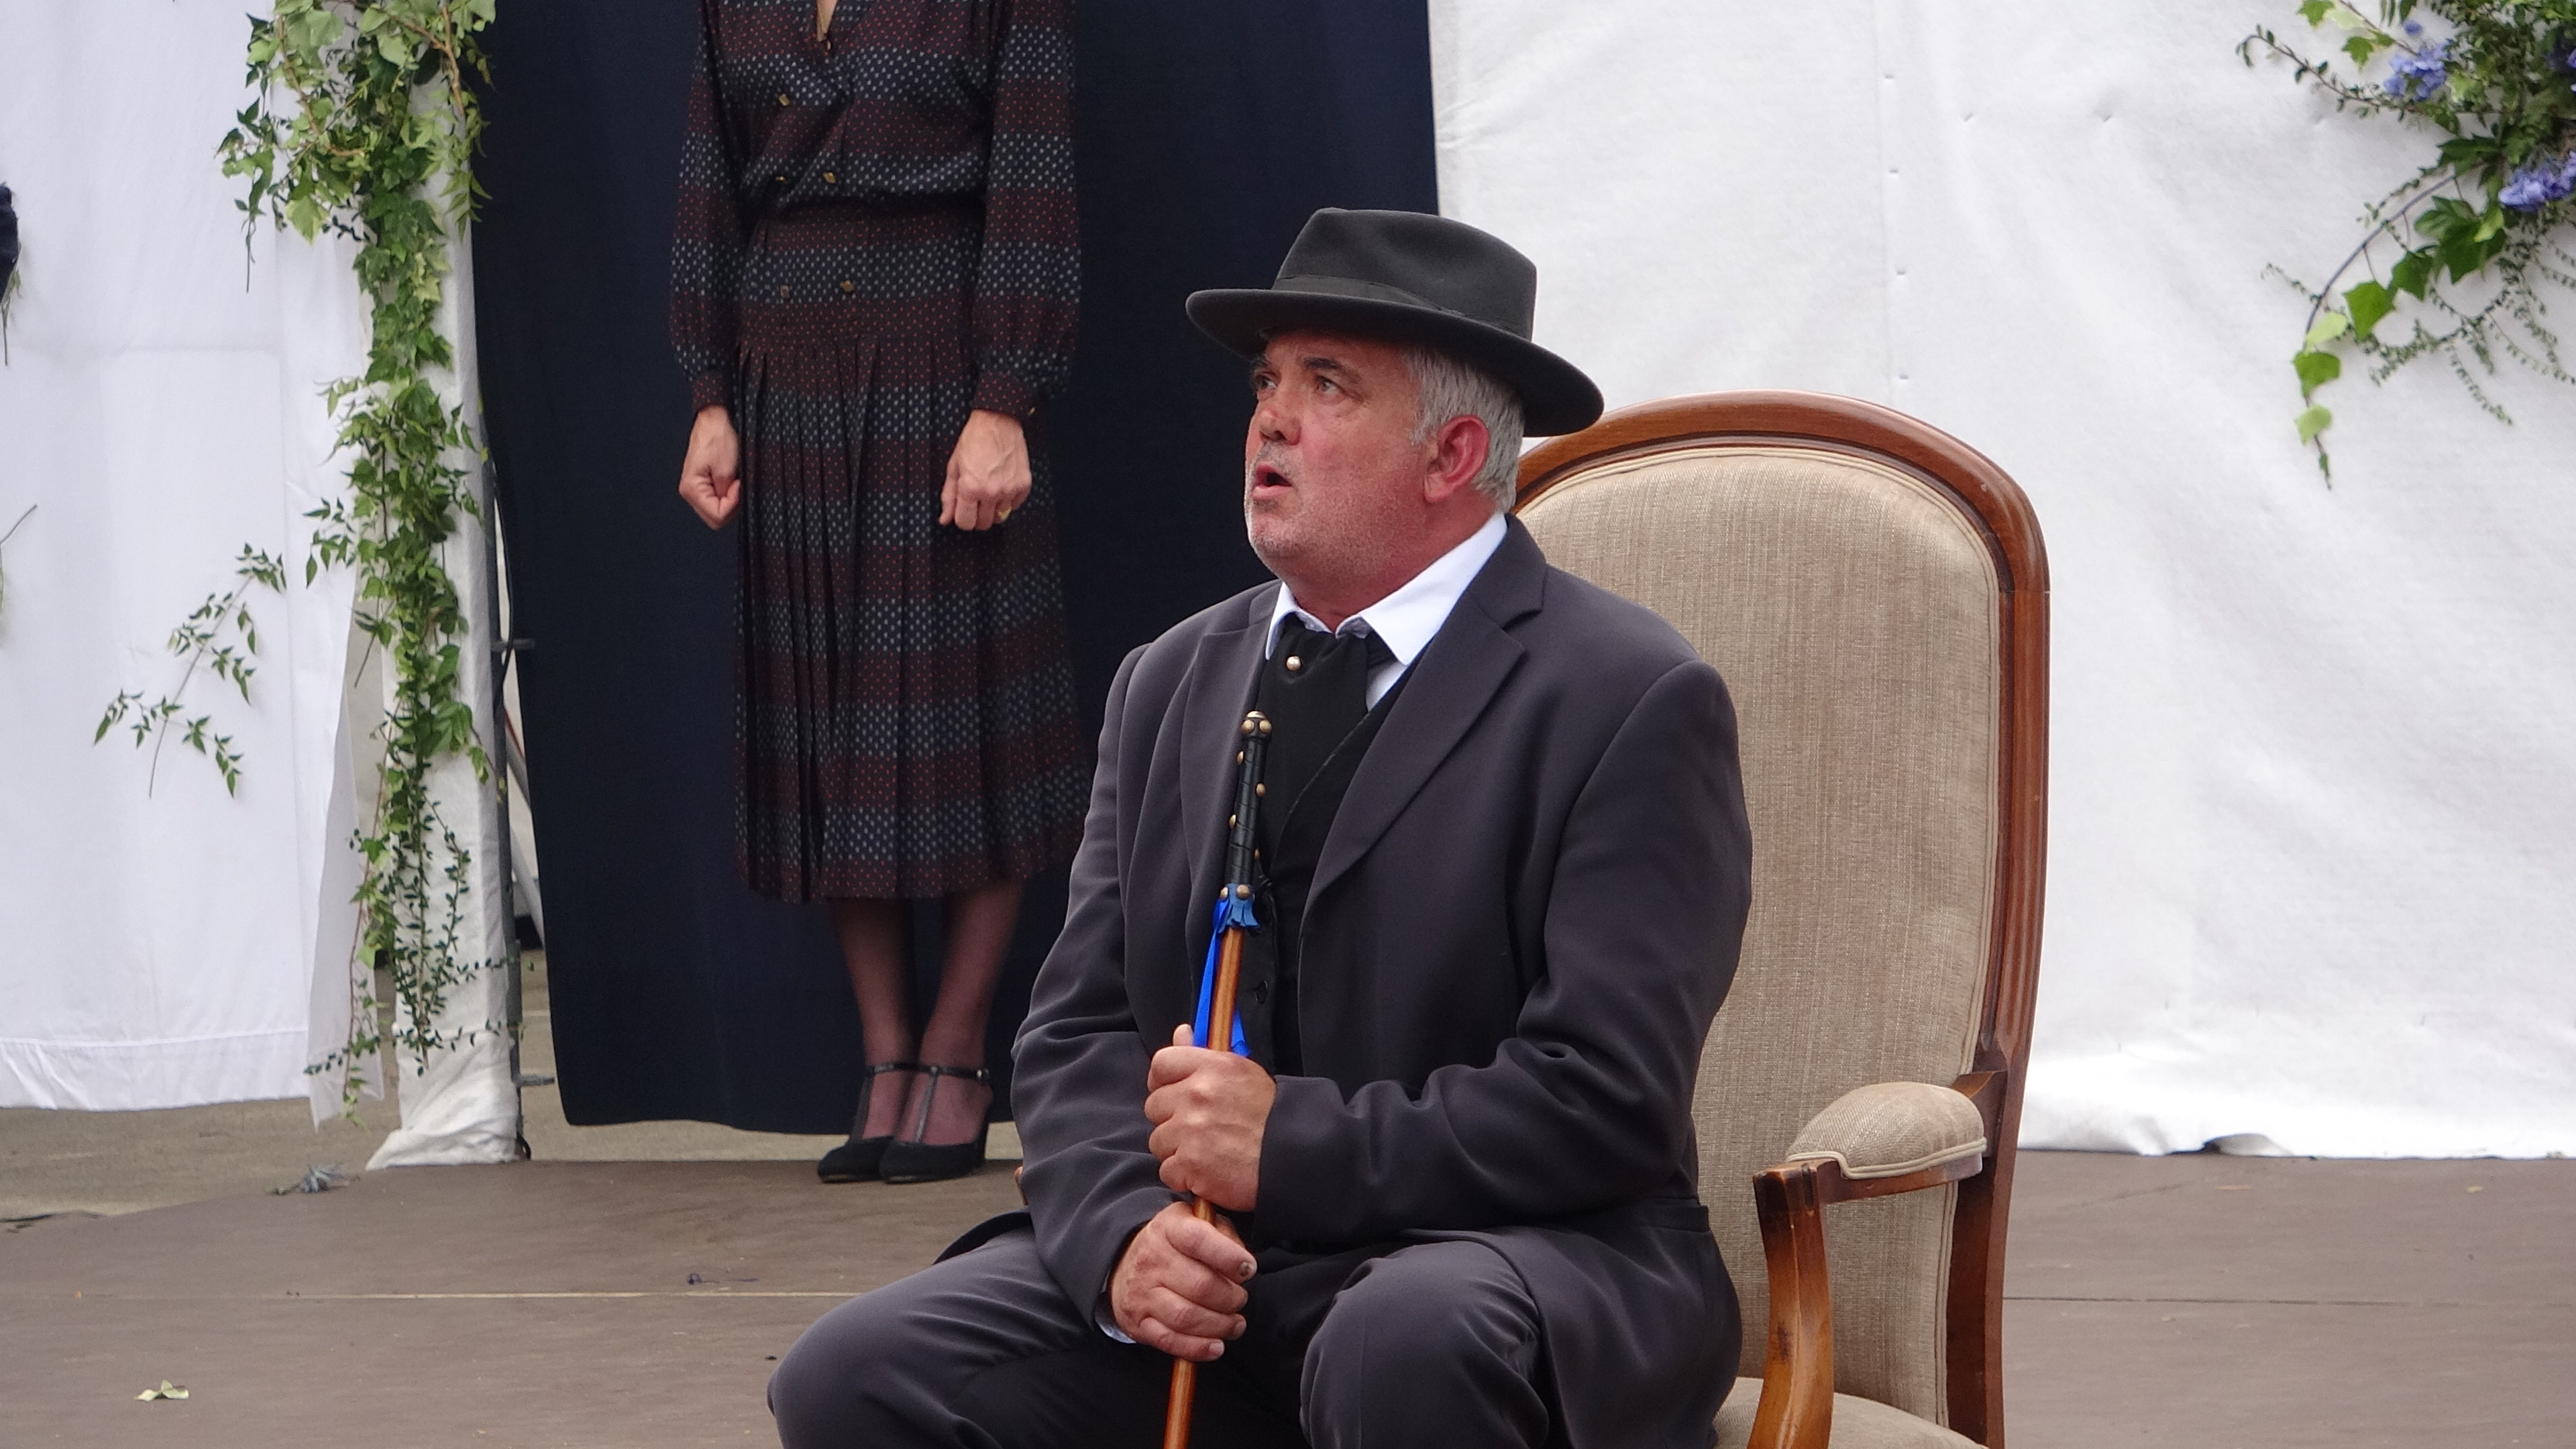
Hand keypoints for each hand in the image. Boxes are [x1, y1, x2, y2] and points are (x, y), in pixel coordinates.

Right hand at [678, 405, 740, 528]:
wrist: (713, 421)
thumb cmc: (717, 438)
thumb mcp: (727, 470)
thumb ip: (728, 495)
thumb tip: (730, 507)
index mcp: (691, 489)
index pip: (716, 517)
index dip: (732, 504)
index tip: (737, 486)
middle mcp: (689, 492)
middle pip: (715, 518)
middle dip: (731, 505)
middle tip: (736, 484)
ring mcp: (695, 489)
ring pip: (716, 511)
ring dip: (729, 500)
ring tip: (733, 480)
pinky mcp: (702, 485)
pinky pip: (716, 500)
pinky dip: (727, 495)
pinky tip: (730, 481)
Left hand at [941, 408, 1029, 530]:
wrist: (998, 421)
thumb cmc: (975, 439)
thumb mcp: (954, 466)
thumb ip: (949, 495)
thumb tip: (945, 518)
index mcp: (970, 487)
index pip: (965, 523)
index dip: (962, 518)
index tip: (963, 511)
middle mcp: (991, 492)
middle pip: (984, 524)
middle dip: (977, 516)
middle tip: (976, 501)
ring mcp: (1010, 490)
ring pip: (1000, 517)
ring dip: (994, 508)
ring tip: (990, 490)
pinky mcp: (1023, 485)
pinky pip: (1015, 505)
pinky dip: (1008, 500)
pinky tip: (1002, 485)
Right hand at [1110, 1200, 1253, 1361]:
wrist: (1126, 1263)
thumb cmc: (1175, 1244)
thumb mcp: (1197, 1222)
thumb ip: (1224, 1234)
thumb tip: (1244, 1265)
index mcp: (1169, 1228)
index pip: (1199, 1241)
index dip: (1229, 1257)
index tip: (1248, 1269)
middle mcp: (1152, 1259)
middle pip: (1200, 1285)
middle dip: (1231, 1298)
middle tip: (1241, 1299)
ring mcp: (1142, 1292)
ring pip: (1186, 1317)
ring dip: (1219, 1325)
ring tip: (1235, 1324)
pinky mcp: (1138, 1321)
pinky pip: (1170, 1341)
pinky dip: (1197, 1348)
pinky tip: (1216, 1346)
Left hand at [1145, 1024, 1274, 1211]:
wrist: (1294, 1158)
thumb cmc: (1272, 1117)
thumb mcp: (1242, 1074)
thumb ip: (1204, 1055)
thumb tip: (1180, 1032)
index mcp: (1212, 1067)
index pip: (1162, 1064)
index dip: (1163, 1082)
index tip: (1173, 1094)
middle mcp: (1198, 1094)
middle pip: (1154, 1106)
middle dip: (1171, 1120)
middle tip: (1200, 1129)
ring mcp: (1191, 1129)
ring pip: (1158, 1141)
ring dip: (1177, 1150)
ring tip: (1208, 1151)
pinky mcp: (1190, 1163)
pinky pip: (1167, 1170)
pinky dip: (1185, 1176)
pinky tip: (1209, 1171)